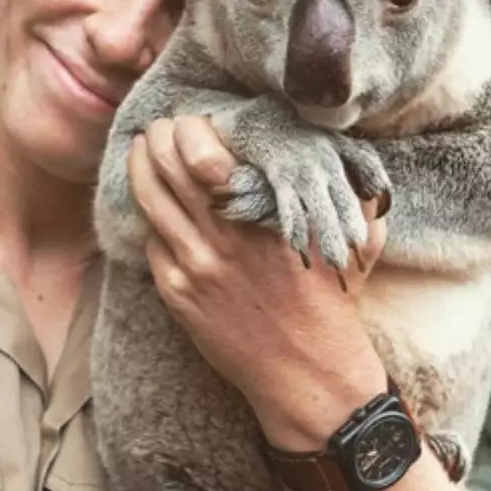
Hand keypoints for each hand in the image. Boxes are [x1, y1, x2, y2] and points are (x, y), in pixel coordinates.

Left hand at [129, 115, 388, 440]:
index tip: (191, 119)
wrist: (306, 371)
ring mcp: (194, 265)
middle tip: (156, 128)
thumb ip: (347, 193)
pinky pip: (152, 242)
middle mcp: (223, 235)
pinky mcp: (176, 292)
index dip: (189, 128)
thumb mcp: (351, 239)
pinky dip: (151, 219)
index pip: (205, 152)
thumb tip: (341, 153)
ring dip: (140, 169)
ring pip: (150, 200)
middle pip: (167, 167)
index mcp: (266, 214)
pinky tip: (154, 205)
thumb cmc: (332, 300)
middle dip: (156, 139)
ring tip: (139, 152)